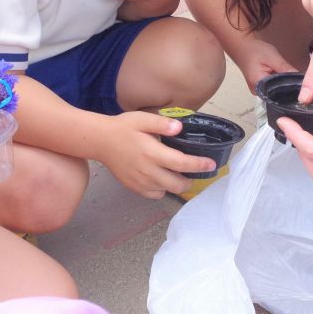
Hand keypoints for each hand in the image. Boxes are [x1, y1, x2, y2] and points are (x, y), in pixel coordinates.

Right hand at [96, 112, 217, 198]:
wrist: (100, 141)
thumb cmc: (123, 127)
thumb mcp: (142, 119)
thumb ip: (162, 123)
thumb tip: (180, 128)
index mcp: (152, 153)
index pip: (181, 163)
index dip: (199, 165)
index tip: (211, 164)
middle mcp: (147, 171)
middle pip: (177, 184)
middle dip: (190, 179)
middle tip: (195, 170)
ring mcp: (140, 182)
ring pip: (167, 190)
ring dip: (176, 184)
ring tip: (178, 172)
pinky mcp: (134, 187)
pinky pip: (155, 194)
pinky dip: (162, 189)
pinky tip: (161, 177)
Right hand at [235, 39, 295, 93]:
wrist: (242, 46)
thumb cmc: (254, 50)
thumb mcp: (272, 57)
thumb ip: (285, 69)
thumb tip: (301, 80)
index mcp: (258, 86)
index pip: (280, 93)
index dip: (292, 88)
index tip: (301, 82)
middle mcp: (258, 92)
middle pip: (278, 93)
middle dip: (288, 85)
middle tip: (296, 76)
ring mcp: (258, 91)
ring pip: (277, 90)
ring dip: (284, 83)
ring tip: (288, 74)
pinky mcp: (261, 87)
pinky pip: (273, 87)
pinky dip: (279, 81)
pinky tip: (281, 74)